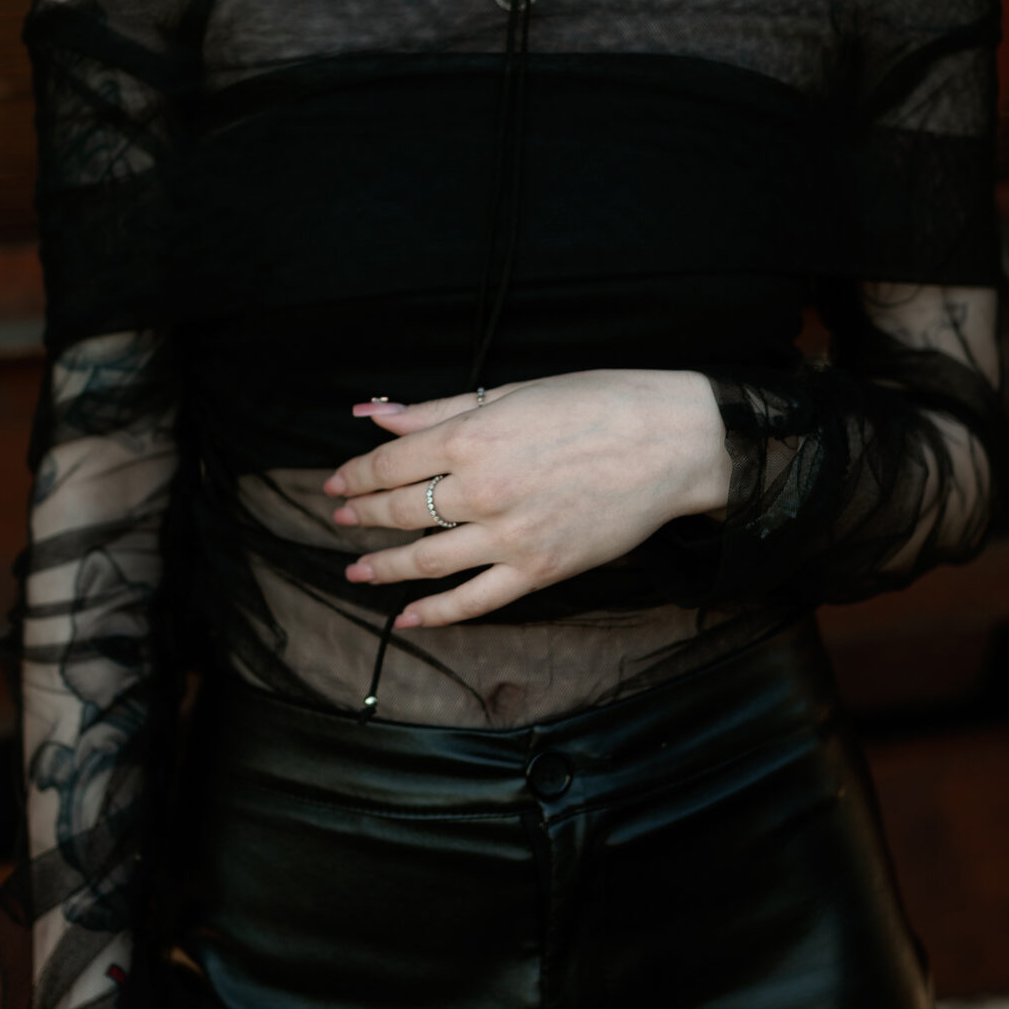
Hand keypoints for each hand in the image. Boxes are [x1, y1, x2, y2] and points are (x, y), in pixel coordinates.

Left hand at [323, 369, 731, 630]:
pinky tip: (406, 617)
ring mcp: (509, 535)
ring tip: (356, 569)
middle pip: (400, 510)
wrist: (672, 443)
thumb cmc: (596, 404)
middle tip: (340, 520)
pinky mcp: (539, 571)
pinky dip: (434, 614)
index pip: (390, 462)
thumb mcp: (511, 392)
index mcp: (472, 435)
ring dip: (382, 566)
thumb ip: (435, 409)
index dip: (355, 475)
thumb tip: (370, 412)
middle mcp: (482, 489)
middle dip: (361, 516)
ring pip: (425, 560)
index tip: (336, 484)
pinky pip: (474, 601)